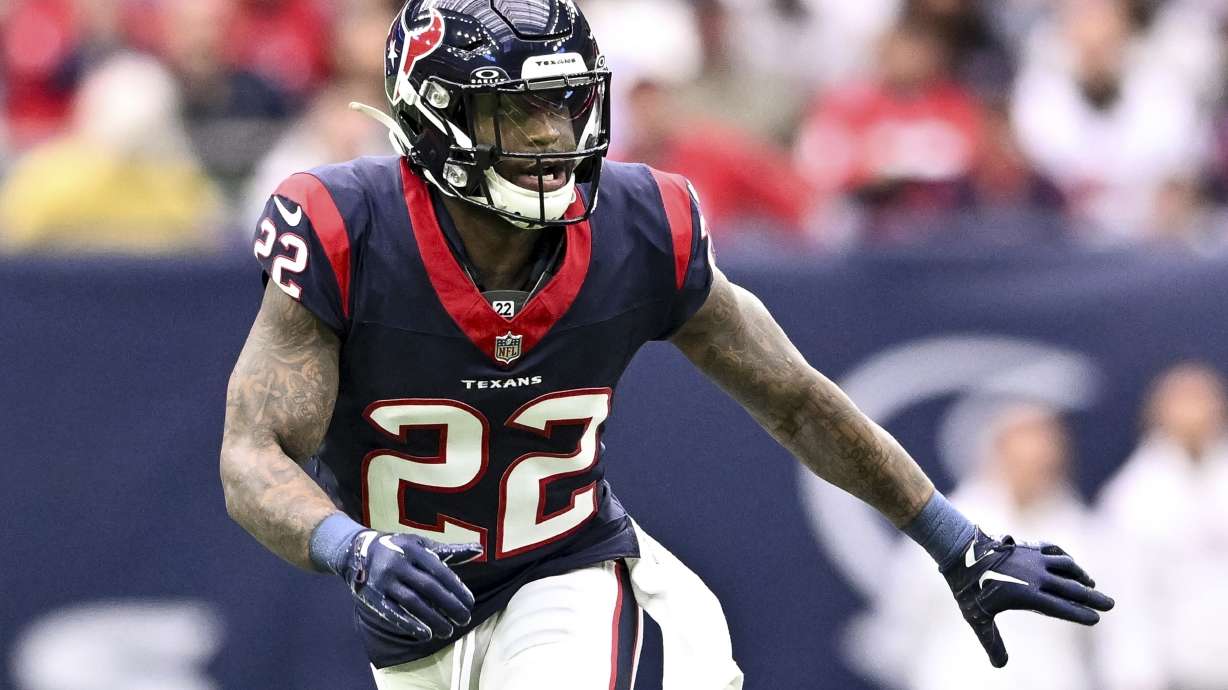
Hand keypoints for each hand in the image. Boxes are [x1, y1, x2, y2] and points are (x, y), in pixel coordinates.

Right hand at [337, 531, 483, 642]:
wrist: (358, 551)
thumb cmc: (399, 548)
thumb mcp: (421, 544)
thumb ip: (450, 551)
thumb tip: (479, 549)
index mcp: (413, 549)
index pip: (440, 571)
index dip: (456, 588)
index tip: (470, 603)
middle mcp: (398, 563)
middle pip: (428, 588)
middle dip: (449, 605)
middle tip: (465, 619)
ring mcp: (384, 581)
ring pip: (412, 603)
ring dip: (432, 619)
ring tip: (448, 631)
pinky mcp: (373, 596)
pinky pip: (393, 613)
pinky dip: (409, 625)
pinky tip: (425, 634)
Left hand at [941, 528, 1113, 667]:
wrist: (959, 551)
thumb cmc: (968, 587)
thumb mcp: (978, 618)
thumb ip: (992, 642)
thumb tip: (1000, 665)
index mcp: (1027, 595)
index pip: (1061, 607)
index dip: (1079, 614)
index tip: (1096, 619)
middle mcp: (1036, 576)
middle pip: (1071, 587)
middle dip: (1092, 597)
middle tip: (1110, 604)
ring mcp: (1033, 559)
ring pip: (1066, 565)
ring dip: (1081, 575)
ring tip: (1092, 583)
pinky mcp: (1028, 547)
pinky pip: (1054, 550)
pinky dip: (1066, 557)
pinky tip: (1071, 563)